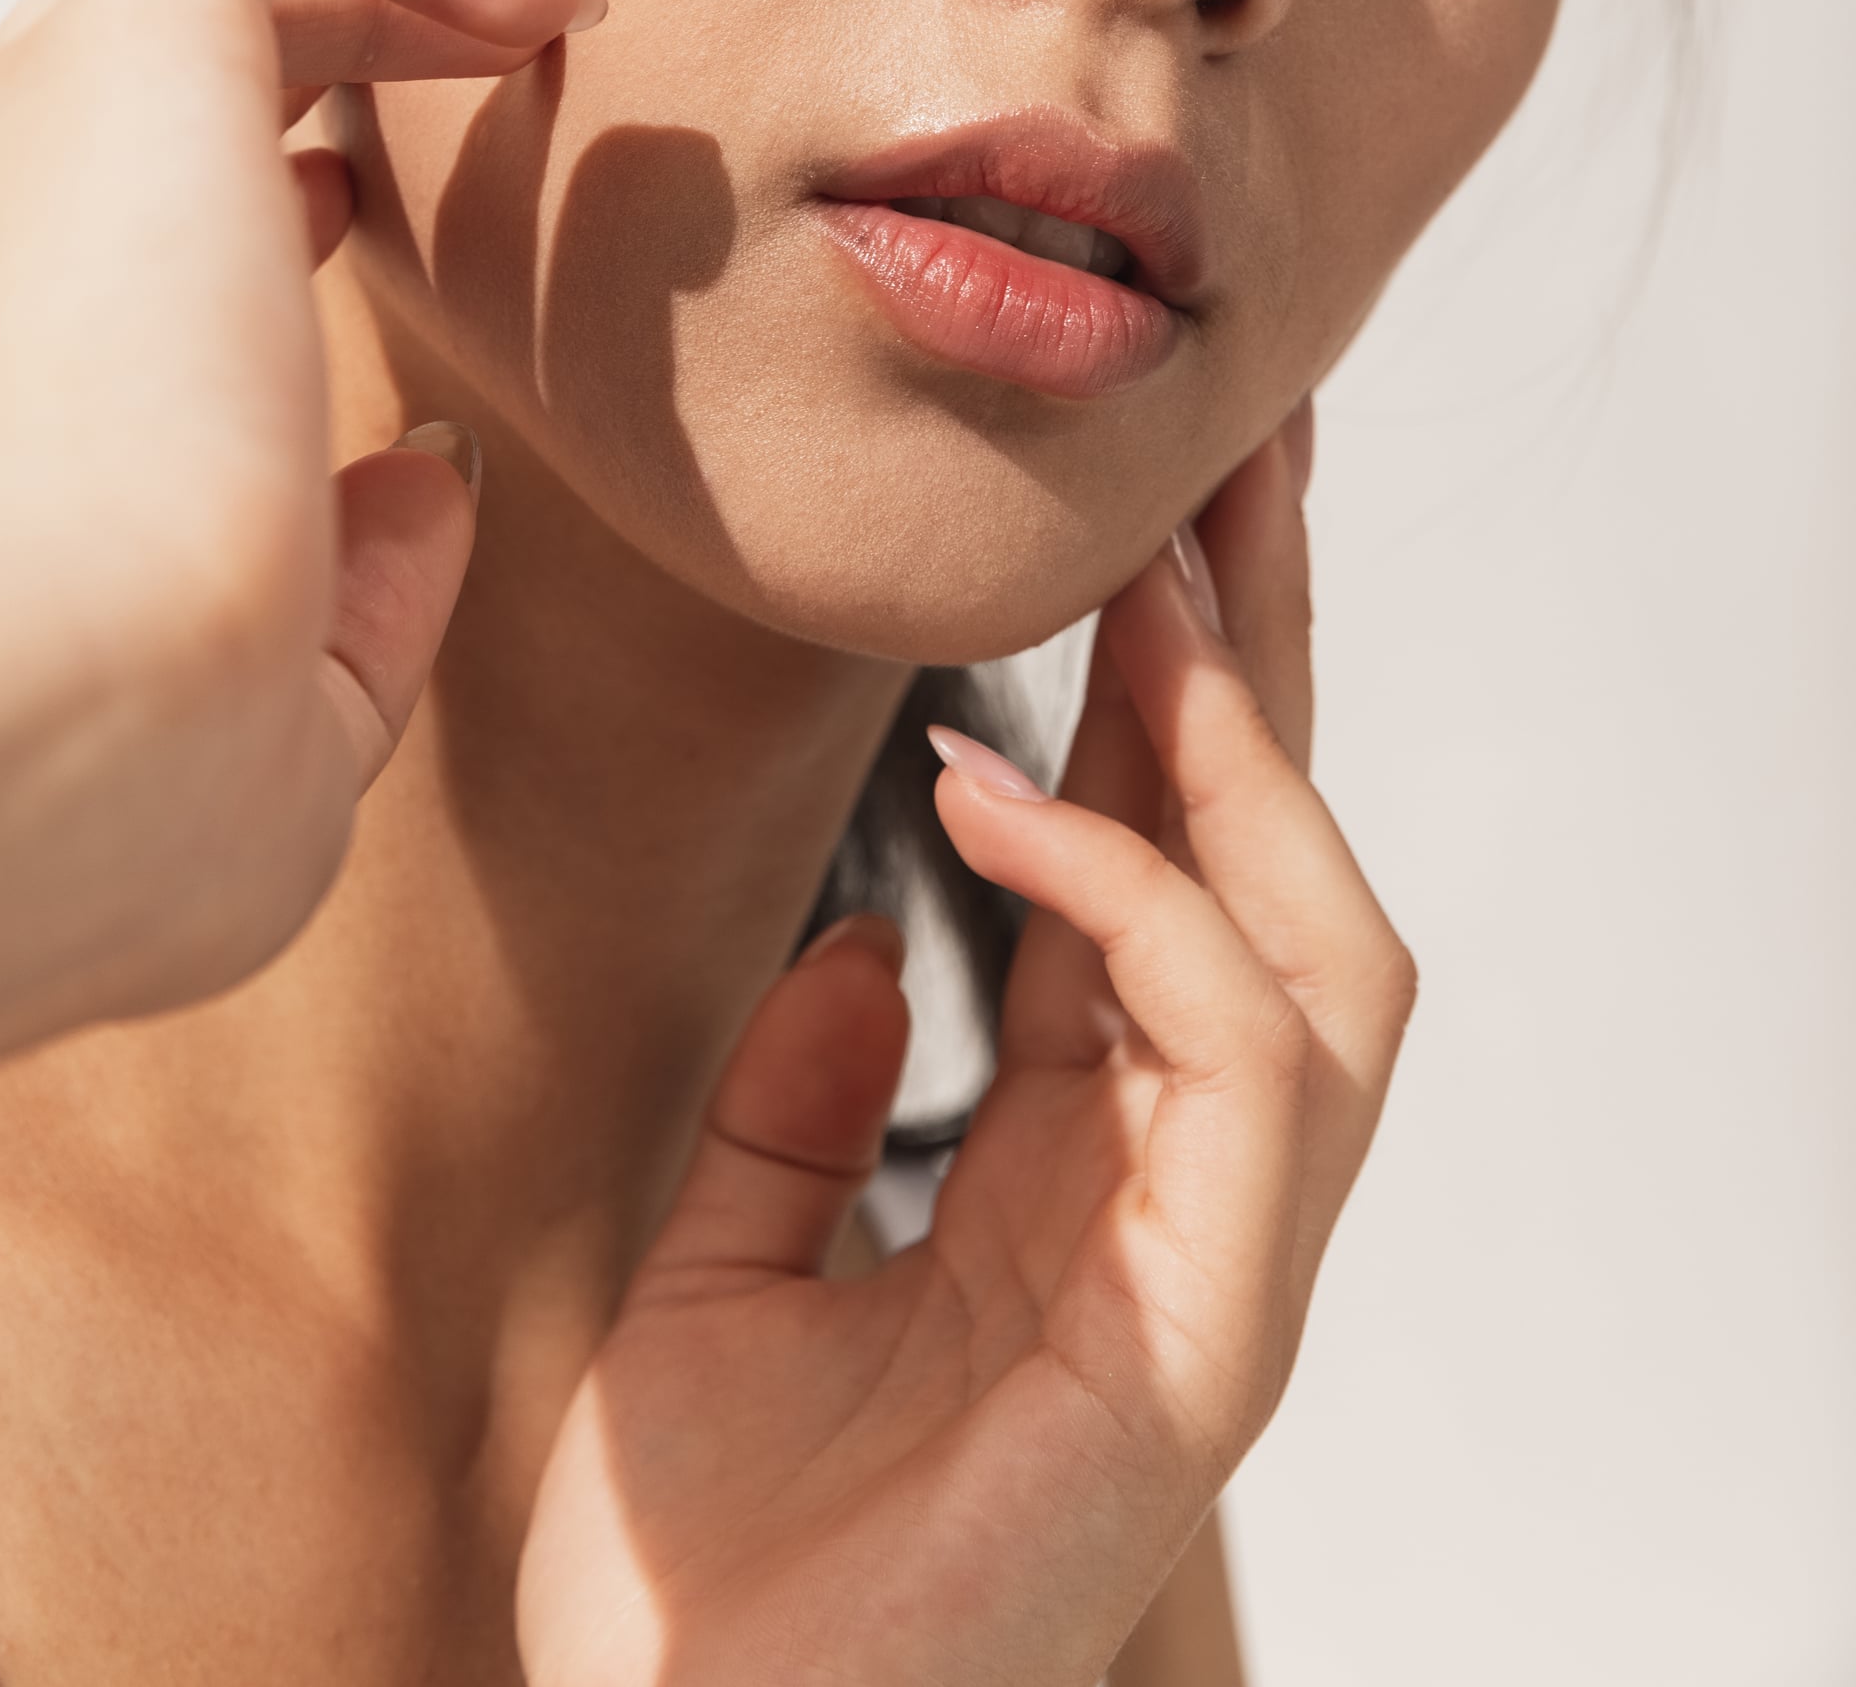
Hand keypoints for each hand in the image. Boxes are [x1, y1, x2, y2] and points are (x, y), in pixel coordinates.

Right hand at [0, 0, 598, 1122]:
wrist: (6, 732)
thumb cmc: (93, 796)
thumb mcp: (258, 733)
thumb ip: (354, 607)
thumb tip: (435, 475)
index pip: (80, 258)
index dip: (223, 230)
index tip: (351, 239)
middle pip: (118, 89)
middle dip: (287, 62)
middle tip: (467, 76)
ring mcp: (30, 140)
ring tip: (524, 12)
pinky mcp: (125, 48)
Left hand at [516, 415, 1413, 1686]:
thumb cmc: (705, 1576)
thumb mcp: (724, 1266)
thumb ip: (800, 1103)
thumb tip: (859, 938)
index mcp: (1076, 1175)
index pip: (1168, 892)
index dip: (1163, 706)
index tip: (1134, 528)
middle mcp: (1172, 1203)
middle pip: (1280, 880)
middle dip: (1270, 665)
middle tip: (1241, 460)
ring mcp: (1211, 1273)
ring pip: (1331, 955)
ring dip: (1251, 753)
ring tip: (1160, 587)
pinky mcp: (1204, 1346)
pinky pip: (1234, 1063)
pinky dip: (1141, 900)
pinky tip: (1009, 791)